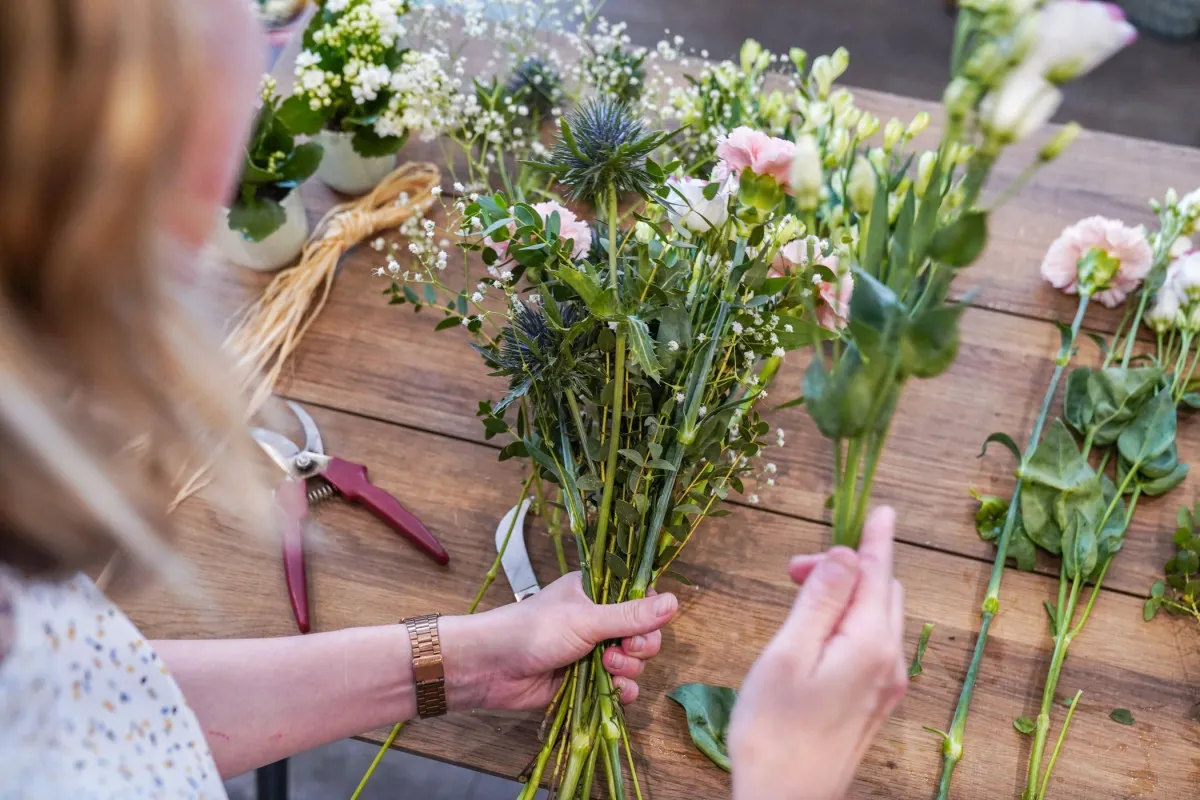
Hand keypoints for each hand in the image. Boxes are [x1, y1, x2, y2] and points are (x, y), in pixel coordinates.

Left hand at [439, 572, 678, 711]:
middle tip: (622, 650)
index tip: (645, 624)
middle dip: (640, 645)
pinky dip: (622, 691)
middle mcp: (597, 620)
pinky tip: (614, 692)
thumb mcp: (585, 620)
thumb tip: (675, 602)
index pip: (640, 599)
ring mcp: (593, 651)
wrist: (491, 669)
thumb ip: (630, 616)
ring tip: (605, 667)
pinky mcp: (587, 681)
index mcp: (596, 593)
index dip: (650, 614)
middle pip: (644, 633)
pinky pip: (621, 687)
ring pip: (635, 662)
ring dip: (629, 669)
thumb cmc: (532, 631)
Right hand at [728, 507, 907, 799]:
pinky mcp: (874, 704)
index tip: (882, 510)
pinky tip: (817, 636)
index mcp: (870, 644)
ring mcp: (886, 686)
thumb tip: (846, 555)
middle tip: (792, 572)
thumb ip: (820, 600)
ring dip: (847, 597)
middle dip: (846, 569)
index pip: (878, 574)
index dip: (875, 539)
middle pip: (881, 592)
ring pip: (879, 618)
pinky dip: (851, 624)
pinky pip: (874, 645)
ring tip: (798, 601)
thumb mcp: (787, 654)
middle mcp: (889, 662)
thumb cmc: (773, 732)